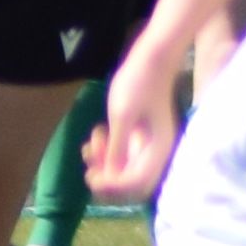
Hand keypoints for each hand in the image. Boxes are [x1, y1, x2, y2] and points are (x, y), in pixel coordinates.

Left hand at [85, 50, 190, 198]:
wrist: (150, 59)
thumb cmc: (138, 84)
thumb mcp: (122, 116)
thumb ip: (116, 149)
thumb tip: (109, 177)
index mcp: (158, 151)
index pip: (136, 184)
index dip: (113, 186)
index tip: (92, 175)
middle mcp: (155, 154)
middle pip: (130, 185)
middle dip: (106, 179)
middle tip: (88, 167)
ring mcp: (146, 147)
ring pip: (122, 172)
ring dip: (102, 164)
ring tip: (90, 144)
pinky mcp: (138, 139)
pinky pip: (120, 157)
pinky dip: (106, 152)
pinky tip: (97, 134)